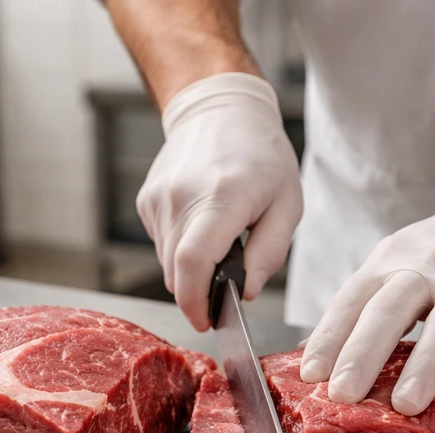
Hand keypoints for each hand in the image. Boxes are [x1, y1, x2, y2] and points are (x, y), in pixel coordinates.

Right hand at [136, 73, 302, 330]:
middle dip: (199, 291)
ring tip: (219, 243)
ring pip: (167, 262)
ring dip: (191, 269)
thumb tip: (245, 292)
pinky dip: (181, 248)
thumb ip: (269, 254)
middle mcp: (181, 199)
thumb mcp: (288, 205)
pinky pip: (161, 243)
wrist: (221, 110)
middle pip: (177, 272)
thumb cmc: (262, 157)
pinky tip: (201, 225)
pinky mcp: (147, 200)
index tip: (207, 321)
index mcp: (221, 198)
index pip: (192, 264)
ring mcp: (158, 199)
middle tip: (226, 280)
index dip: (195, 302)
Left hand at [299, 175, 434, 414]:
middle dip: (363, 354)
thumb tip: (309, 359)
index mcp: (388, 264)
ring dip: (424, 367)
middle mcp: (426, 269)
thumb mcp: (394, 269)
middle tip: (343, 395)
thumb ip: (359, 310)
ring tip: (404, 407)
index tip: (309, 376)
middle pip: (390, 311)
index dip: (329, 338)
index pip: (351, 301)